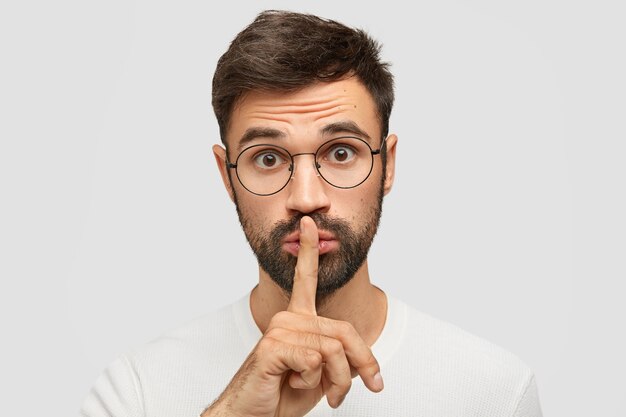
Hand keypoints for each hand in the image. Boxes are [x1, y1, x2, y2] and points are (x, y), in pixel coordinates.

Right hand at [203, 216, 382, 416]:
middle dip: (363, 363)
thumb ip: (341, 357)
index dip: (308, 250)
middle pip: (344, 331)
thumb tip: (366, 362)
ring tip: (322, 392)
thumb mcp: (323, 374)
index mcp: (296, 319)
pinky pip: (315, 361)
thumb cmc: (284, 393)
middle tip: (366, 387)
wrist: (252, 416)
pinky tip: (293, 382)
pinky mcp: (273, 347)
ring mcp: (279, 330)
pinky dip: (314, 382)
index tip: (308, 223)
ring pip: (334, 350)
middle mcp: (287, 318)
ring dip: (338, 381)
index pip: (304, 279)